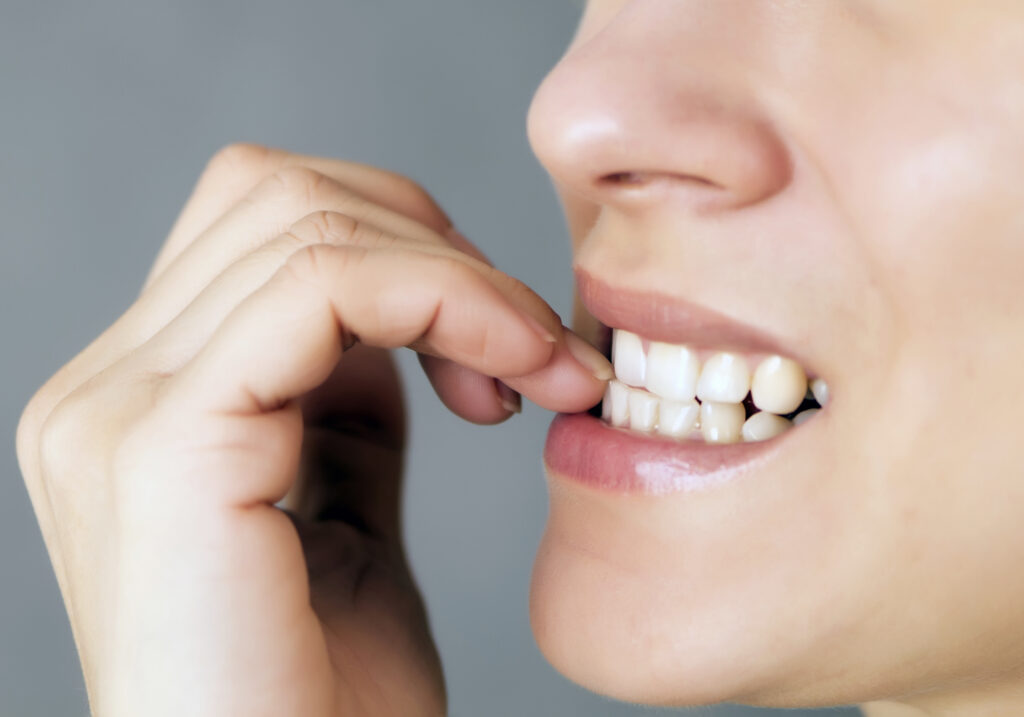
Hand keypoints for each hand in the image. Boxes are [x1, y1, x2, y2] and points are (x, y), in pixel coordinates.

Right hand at [16, 144, 609, 715]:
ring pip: (306, 219)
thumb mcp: (345, 520)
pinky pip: (323, 286)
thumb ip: (345, 415)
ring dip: (461, 276)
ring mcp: (120, 410)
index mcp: (143, 402)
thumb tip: (386, 327)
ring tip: (539, 368)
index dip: (409, 252)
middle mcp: (107, 390)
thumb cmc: (327, 704)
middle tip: (533, 346)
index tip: (511, 347)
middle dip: (437, 246)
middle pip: (280, 195)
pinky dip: (444, 299)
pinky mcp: (165, 446)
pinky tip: (510, 373)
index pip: (264, 225)